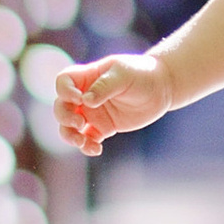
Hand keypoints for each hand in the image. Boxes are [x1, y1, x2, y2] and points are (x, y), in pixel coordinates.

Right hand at [53, 48, 169, 156]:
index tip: (78, 98)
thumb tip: (85, 102)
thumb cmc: (141, 74)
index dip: (64, 91)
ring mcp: (93, 113)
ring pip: (69, 126)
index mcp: (88, 76)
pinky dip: (86, 146)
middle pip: (61, 106)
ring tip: (82, 141)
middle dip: (64, 116)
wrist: (161, 88)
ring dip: (70, 136)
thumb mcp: (123, 75)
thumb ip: (104, 87)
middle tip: (79, 123)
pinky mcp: (103, 128)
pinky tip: (96, 149)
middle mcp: (86, 95)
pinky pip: (87, 139)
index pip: (63, 81)